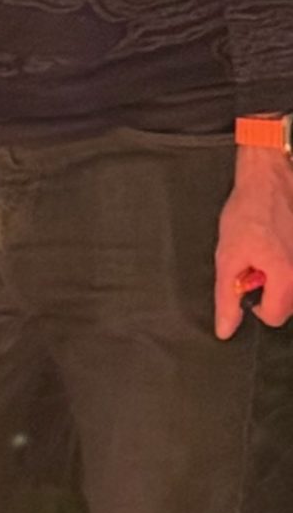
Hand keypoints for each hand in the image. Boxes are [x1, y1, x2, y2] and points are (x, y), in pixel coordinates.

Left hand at [215, 145, 292, 336]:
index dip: (253, 305)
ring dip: (278, 281)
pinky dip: (285, 268)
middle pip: (286, 306)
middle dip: (268, 293)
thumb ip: (227, 298)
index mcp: (286, 277)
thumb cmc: (246, 215)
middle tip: (254, 264)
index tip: (246, 281)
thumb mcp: (227, 258)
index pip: (273, 317)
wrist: (267, 181)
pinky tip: (274, 247)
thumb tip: (225, 331)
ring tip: (264, 254)